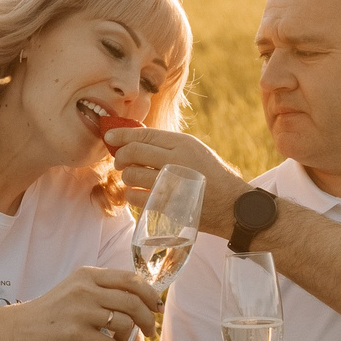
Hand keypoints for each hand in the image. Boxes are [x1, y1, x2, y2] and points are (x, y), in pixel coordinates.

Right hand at [17, 266, 160, 340]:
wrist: (21, 328)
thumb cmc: (52, 312)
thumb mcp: (75, 289)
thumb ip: (101, 290)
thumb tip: (138, 300)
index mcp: (88, 275)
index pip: (131, 279)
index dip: (150, 294)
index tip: (156, 307)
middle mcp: (85, 290)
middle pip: (133, 301)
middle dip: (148, 318)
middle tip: (150, 330)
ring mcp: (80, 311)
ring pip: (124, 322)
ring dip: (131, 336)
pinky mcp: (75, 334)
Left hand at [104, 127, 248, 236]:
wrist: (231, 205)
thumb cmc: (210, 175)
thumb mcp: (194, 151)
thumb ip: (167, 144)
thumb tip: (133, 137)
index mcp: (182, 143)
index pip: (143, 135)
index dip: (121, 134)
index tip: (109, 136)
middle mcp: (176, 160)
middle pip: (132, 152)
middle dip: (120, 157)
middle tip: (120, 162)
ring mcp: (171, 183)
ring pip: (131, 175)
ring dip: (126, 177)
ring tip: (133, 179)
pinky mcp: (167, 204)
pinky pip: (135, 196)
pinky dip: (132, 195)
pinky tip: (137, 194)